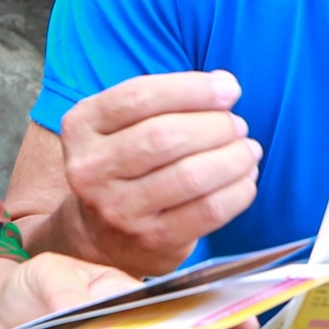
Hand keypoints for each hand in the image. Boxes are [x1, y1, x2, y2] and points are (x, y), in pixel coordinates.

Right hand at [58, 71, 261, 274]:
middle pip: (165, 137)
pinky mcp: (150, 241)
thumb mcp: (122, 124)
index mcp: (81, 127)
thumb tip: (225, 87)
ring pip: (191, 176)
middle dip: (215, 126)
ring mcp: (118, 210)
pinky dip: (237, 191)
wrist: (99, 233)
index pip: (140, 97)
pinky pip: (208, 211)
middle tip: (237, 126)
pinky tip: (245, 179)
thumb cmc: (125, 163)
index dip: (192, 89)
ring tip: (247, 150)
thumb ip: (165, 100)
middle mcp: (90, 169)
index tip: (229, 88)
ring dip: (233, 157)